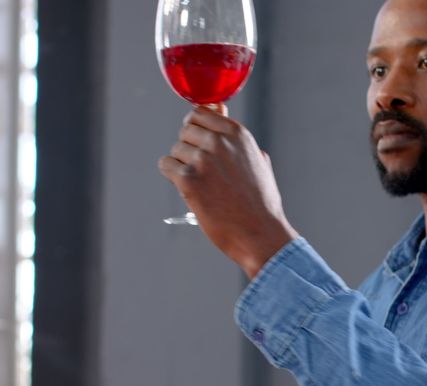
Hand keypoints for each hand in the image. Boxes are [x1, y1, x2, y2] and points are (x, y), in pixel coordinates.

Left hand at [158, 106, 298, 278]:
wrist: (260, 233)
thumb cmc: (260, 202)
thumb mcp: (256, 161)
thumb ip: (236, 138)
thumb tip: (221, 112)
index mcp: (237, 134)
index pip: (200, 112)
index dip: (196, 128)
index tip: (199, 143)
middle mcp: (219, 142)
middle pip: (186, 130)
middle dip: (189, 148)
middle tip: (203, 172)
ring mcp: (203, 159)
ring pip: (176, 150)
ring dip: (182, 166)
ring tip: (203, 185)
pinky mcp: (188, 179)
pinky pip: (166, 165)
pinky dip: (173, 177)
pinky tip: (190, 190)